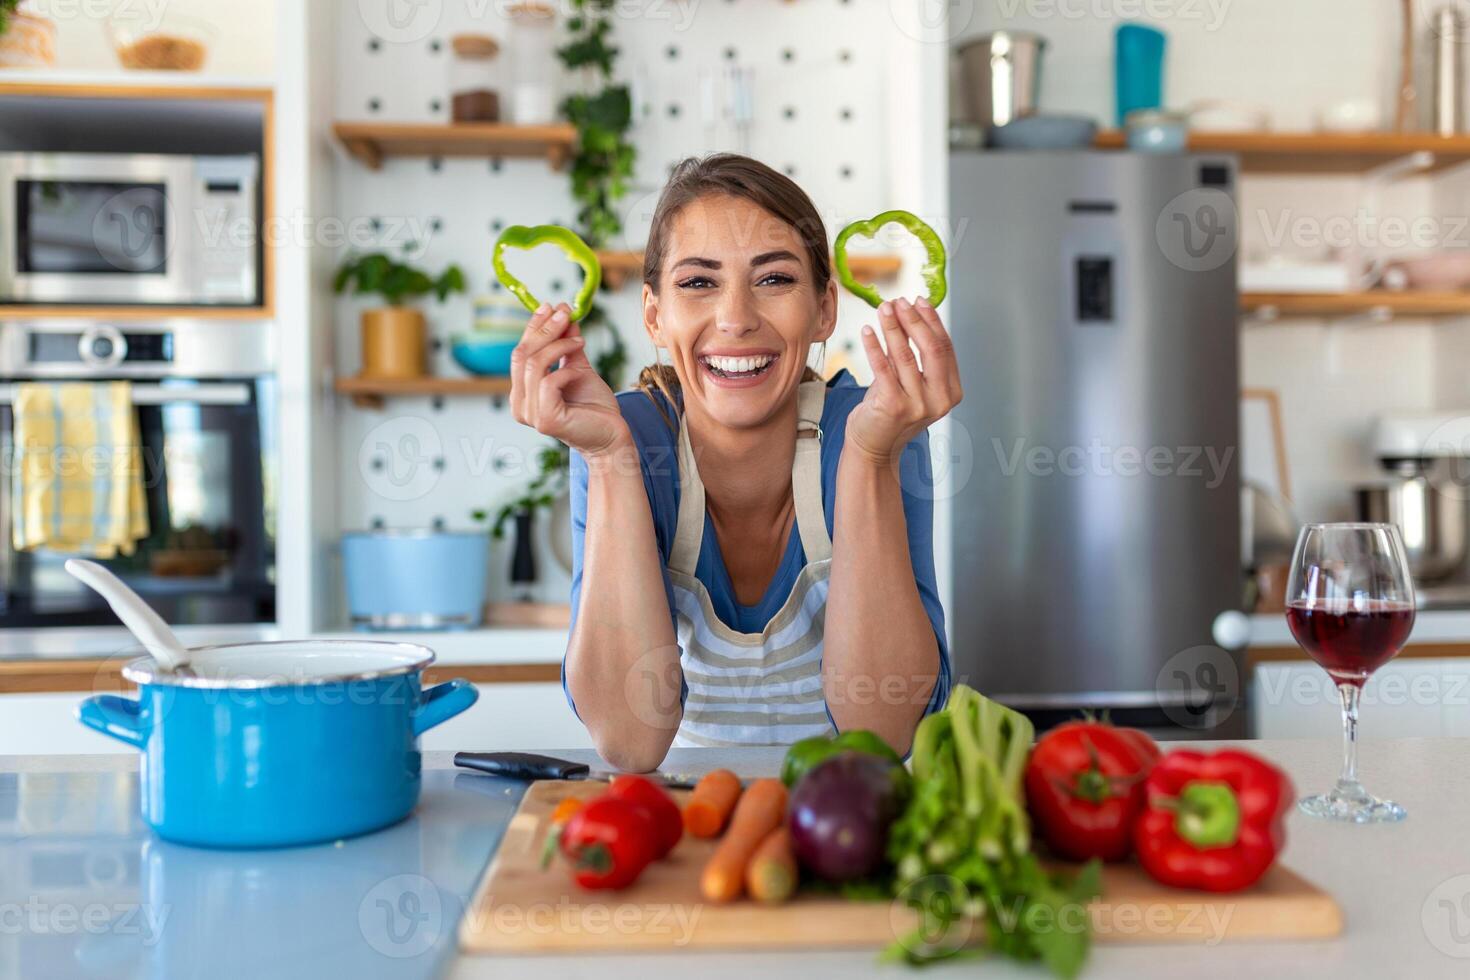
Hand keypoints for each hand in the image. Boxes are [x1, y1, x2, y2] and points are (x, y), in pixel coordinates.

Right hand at [510, 303, 629, 456]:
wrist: (612, 436)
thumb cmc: (594, 406)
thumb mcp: (578, 368)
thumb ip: (567, 345)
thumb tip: (563, 315)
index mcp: (522, 392)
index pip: (520, 352)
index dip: (533, 327)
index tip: (550, 306)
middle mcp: (519, 404)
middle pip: (522, 355)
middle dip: (544, 329)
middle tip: (564, 312)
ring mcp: (529, 414)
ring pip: (535, 365)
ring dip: (558, 346)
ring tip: (579, 340)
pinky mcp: (545, 420)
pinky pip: (549, 382)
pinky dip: (565, 371)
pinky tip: (579, 371)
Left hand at [846, 297, 962, 465]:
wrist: (873, 448)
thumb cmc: (891, 411)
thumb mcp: (910, 383)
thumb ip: (915, 357)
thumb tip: (909, 314)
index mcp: (951, 392)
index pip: (945, 348)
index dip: (932, 321)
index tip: (919, 301)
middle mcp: (939, 400)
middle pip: (931, 348)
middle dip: (914, 320)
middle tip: (900, 301)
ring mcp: (918, 406)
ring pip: (905, 355)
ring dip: (893, 327)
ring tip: (883, 308)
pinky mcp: (893, 407)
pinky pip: (883, 368)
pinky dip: (874, 346)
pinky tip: (867, 331)